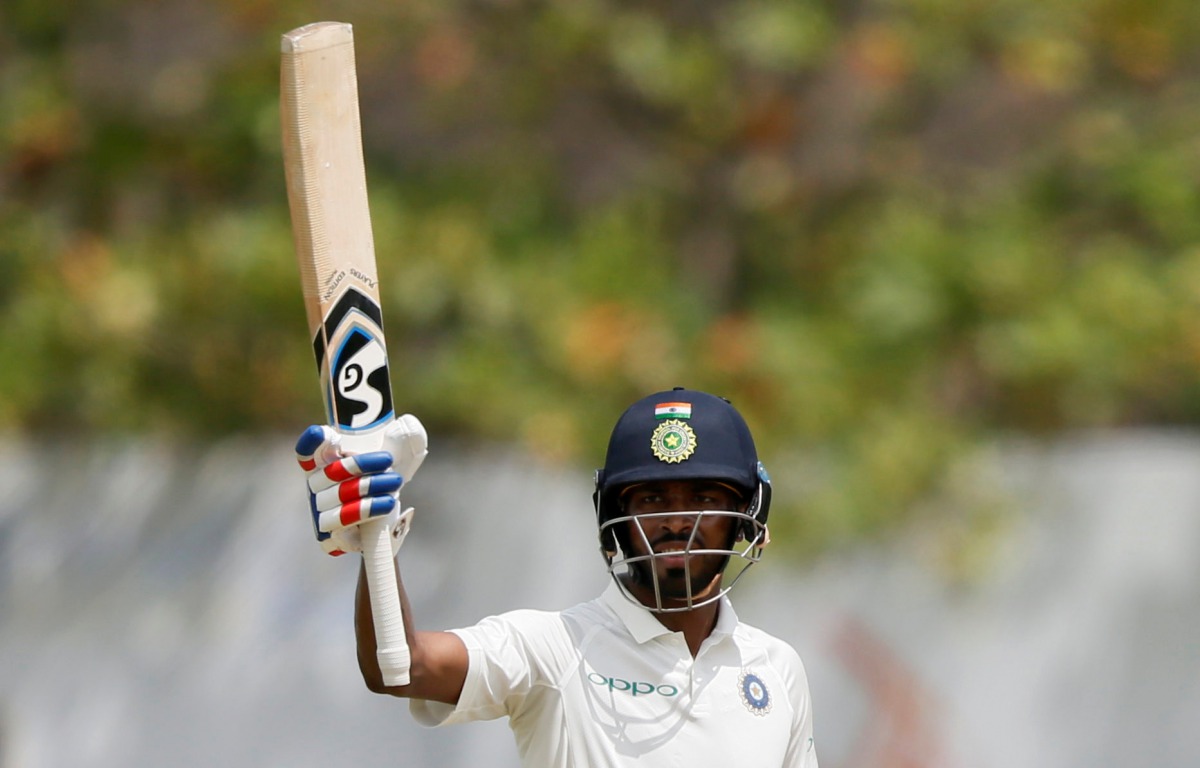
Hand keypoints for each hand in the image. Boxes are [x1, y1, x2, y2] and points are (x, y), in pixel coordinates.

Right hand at [295, 414, 428, 556]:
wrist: (386, 520)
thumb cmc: (385, 479)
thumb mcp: (395, 455)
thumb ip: (401, 436)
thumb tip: (406, 423)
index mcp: (324, 463)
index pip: (307, 452)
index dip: (312, 443)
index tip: (329, 435)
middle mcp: (316, 487)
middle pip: (333, 472)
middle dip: (363, 464)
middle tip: (389, 460)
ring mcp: (320, 511)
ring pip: (341, 496)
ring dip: (371, 487)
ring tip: (396, 482)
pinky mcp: (328, 534)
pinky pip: (342, 521)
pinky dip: (366, 510)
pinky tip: (387, 503)